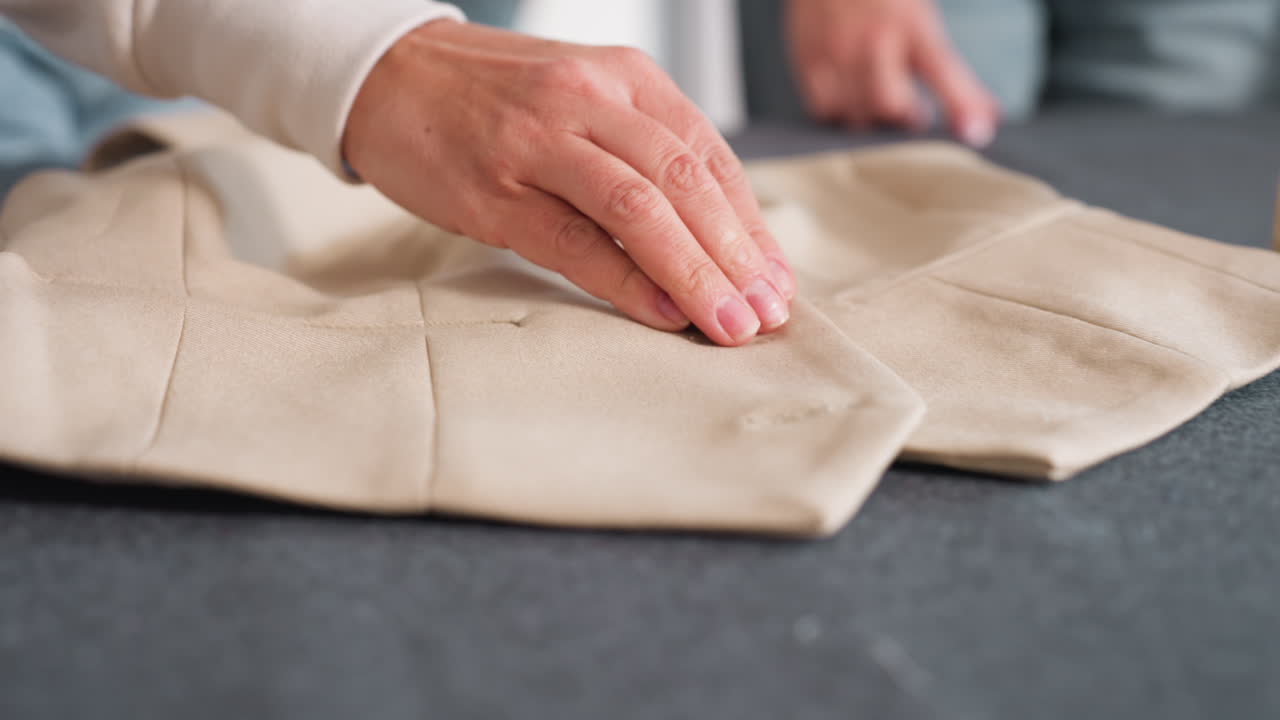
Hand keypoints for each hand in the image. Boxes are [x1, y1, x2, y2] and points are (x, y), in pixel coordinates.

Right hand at [342, 21, 795, 346]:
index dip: (751, 226)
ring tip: (729, 325)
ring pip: (639, 209)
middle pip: (685, 182)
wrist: (390, 73)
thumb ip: (643, 153)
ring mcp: (540, 142)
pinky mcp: (494, 190)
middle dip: (737, 256)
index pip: (710, 157)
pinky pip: (573, 240)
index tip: (777, 281)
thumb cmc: (498, 100)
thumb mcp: (585, 101)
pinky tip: (662, 311)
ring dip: (695, 273)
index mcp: (626, 77)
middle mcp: (590, 99)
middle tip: (767, 315)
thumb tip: (713, 237)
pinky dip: (625, 280)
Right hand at [786, 0, 999, 145]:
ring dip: (873, 118)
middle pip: (889, 104)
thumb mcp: (920, 18)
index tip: (977, 132)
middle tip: (912, 113)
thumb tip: (988, 116)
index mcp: (911, 23)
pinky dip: (839, 113)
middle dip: (904, 117)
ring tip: (878, 102)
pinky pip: (824, 110)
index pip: (943, 68)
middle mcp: (874, 39)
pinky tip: (849, 98)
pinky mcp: (808, 61)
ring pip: (857, 113)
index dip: (961, 102)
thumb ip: (951, 72)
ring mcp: (838, 52)